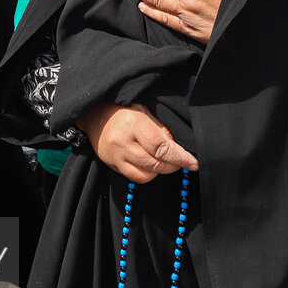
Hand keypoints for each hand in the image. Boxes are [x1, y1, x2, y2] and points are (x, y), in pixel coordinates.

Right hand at [77, 103, 198, 183]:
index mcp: (134, 124)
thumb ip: (161, 130)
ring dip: (160, 171)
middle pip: (156, 164)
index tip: (193, 163)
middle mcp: (123, 143)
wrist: (94, 114)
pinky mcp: (111, 165)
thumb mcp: (145, 111)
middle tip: (181, 160)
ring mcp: (115, 156)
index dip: (180, 158)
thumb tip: (178, 149)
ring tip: (164, 160)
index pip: (161, 148)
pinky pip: (135, 177)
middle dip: (173, 165)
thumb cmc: (124, 110)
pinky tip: (151, 164)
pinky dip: (147, 174)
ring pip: (146, 175)